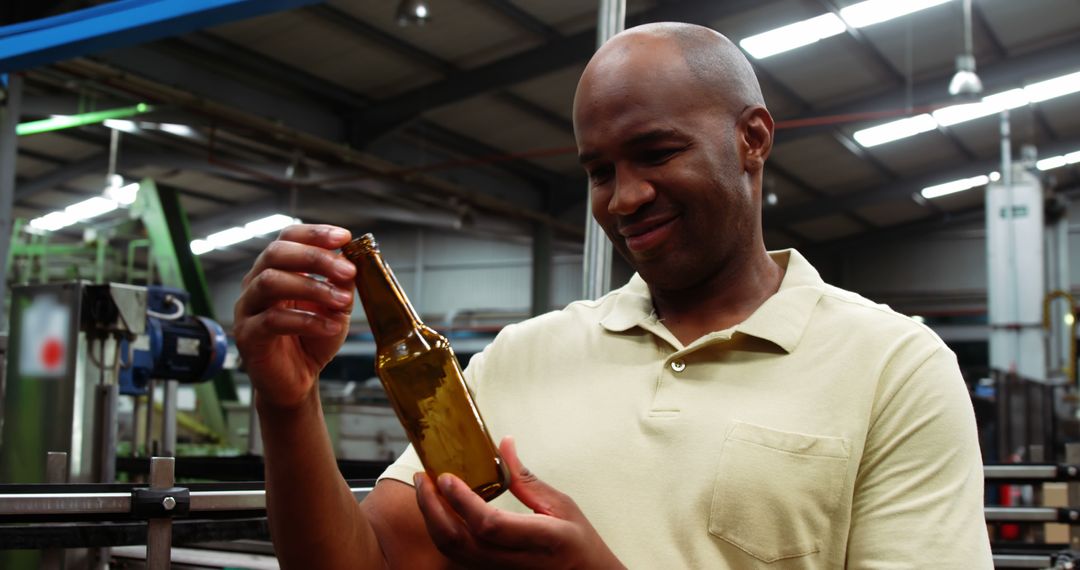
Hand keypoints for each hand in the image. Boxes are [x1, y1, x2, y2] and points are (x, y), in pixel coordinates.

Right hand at [233, 224, 355, 410]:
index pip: (288, 238)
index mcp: (277, 269)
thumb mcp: (335, 307)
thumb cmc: (313, 339)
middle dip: (315, 258)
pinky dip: (307, 320)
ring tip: (343, 301)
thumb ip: (340, 284)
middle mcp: (256, 283)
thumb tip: (349, 260)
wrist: (297, 380)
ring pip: (270, 282)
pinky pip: (272, 319)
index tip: (344, 237)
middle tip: (348, 271)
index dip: (314, 233)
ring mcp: (247, 308)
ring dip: (312, 288)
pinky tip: (331, 326)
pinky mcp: (247, 335)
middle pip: (276, 253)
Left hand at [414, 437, 624, 568]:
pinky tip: (439, 511)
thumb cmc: (578, 542)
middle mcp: (518, 561)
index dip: (462, 501)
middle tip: (424, 479)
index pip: (490, 524)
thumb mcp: (561, 504)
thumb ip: (527, 478)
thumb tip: (503, 445)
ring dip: (432, 520)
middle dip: (433, 509)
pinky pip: (458, 557)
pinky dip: (441, 533)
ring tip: (426, 491)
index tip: (447, 477)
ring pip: (453, 552)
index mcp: (542, 539)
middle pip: (461, 541)